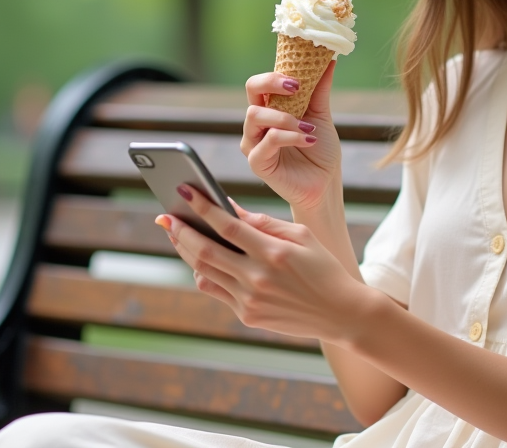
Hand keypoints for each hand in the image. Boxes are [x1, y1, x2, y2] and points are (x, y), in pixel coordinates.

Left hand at [156, 184, 376, 343]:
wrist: (341, 313)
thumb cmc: (323, 267)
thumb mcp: (301, 236)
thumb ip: (264, 223)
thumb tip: (230, 209)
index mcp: (274, 252)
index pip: (228, 225)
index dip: (203, 207)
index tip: (184, 192)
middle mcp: (258, 277)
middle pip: (206, 250)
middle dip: (181, 230)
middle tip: (165, 216)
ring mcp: (250, 299)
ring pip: (205, 271)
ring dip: (186, 251)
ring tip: (177, 235)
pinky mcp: (248, 315)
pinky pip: (215, 290)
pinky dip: (203, 273)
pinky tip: (198, 260)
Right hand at [242, 61, 340, 210]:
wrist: (326, 183)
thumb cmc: (321, 151)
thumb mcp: (321, 116)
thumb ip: (319, 90)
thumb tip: (329, 61)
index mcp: (270, 109)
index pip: (260, 83)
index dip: (274, 75)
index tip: (298, 79)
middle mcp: (258, 123)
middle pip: (251, 91)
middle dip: (272, 83)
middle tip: (296, 88)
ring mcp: (254, 142)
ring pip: (255, 115)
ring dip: (285, 117)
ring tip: (309, 128)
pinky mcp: (257, 162)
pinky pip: (268, 141)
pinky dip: (290, 137)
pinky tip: (310, 140)